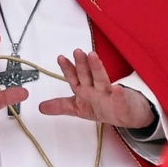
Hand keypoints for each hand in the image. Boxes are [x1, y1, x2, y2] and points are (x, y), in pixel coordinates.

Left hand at [38, 49, 155, 128]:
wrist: (127, 114)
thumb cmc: (104, 108)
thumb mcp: (79, 108)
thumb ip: (61, 106)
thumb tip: (40, 107)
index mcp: (85, 89)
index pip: (74, 77)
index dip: (67, 68)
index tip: (61, 58)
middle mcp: (96, 88)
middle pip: (87, 74)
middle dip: (82, 63)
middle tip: (77, 51)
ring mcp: (109, 94)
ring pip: (102, 80)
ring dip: (97, 69)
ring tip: (93, 57)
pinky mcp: (122, 103)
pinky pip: (120, 99)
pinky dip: (119, 94)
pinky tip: (117, 89)